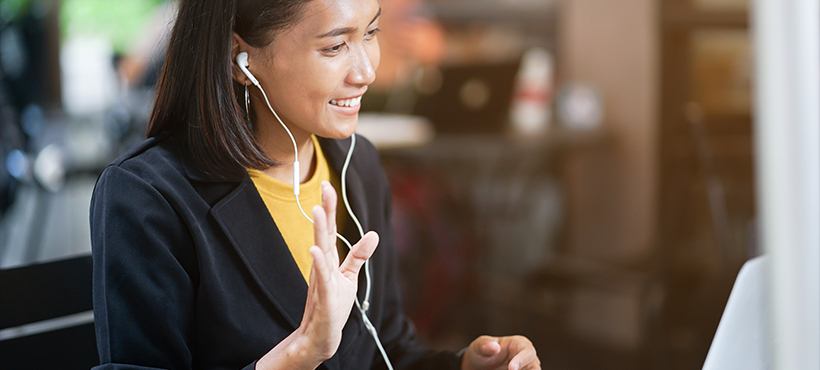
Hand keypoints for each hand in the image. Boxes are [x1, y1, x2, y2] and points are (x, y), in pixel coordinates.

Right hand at [298, 182, 378, 360]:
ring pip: (320, 251)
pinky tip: (314, 250)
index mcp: (328, 259)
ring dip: (319, 231)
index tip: (327, 186)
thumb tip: (374, 234)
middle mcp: (322, 265)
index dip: (329, 208)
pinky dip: (319, 264)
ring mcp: (321, 279)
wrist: (322, 335)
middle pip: (323, 234)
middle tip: (323, 188)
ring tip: (317, 211)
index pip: (329, 230)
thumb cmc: (333, 305)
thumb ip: (359, 256)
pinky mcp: (323, 296)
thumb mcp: (349, 277)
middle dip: (324, 211)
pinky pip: (322, 277)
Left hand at [461, 335, 540, 369]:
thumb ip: (485, 345)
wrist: (481, 364)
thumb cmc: (482, 351)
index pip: (527, 350)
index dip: (521, 360)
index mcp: (519, 343)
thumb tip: (495, 347)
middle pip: (535, 366)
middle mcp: (527, 356)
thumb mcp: (479, 346)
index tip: (511, 368)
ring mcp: (527, 368)